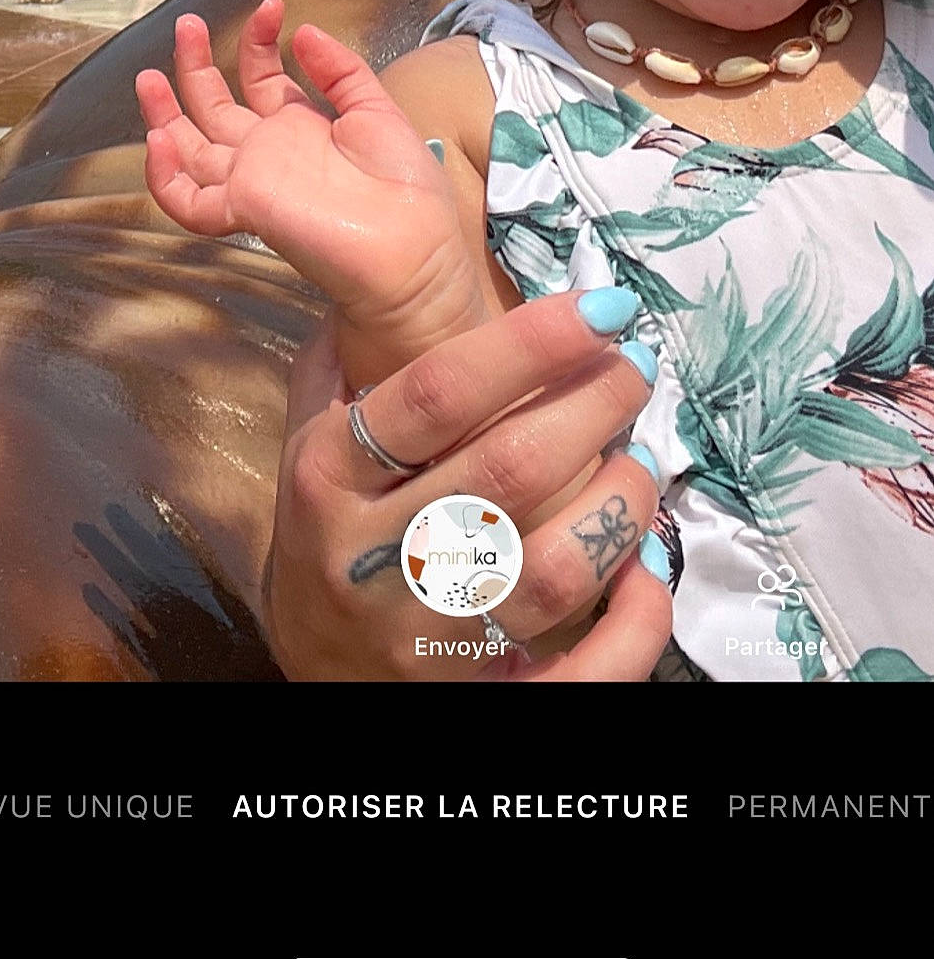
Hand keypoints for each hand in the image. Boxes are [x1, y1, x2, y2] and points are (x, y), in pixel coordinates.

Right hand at [135, 0, 487, 382]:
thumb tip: (303, 31)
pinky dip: (165, 176)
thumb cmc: (405, 186)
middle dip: (194, 66)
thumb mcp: (376, 109)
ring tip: (147, 77)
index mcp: (302, 127)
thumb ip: (339, 69)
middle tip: (185, 25)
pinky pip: (189, 202)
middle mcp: (270, 153)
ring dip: (165, 114)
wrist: (413, 245)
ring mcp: (251, 182)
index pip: (262, 78)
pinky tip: (160, 138)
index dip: (258, 41)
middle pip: (215, 108)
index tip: (271, 6)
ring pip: (190, 151)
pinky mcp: (242, 210)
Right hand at [264, 286, 670, 681]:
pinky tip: (648, 569)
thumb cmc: (329, 532)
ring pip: (551, 570)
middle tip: (637, 367)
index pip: (436, 396)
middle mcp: (373, 558)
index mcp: (329, 478)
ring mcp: (426, 639)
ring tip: (639, 463)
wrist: (312, 678)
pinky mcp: (477, 701)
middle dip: (594, 404)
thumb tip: (396, 257)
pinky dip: (633, 624)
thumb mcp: (310, 441)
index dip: (529, 344)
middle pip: (506, 469)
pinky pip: (579, 677)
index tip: (602, 305)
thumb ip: (347, 358)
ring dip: (618, 504)